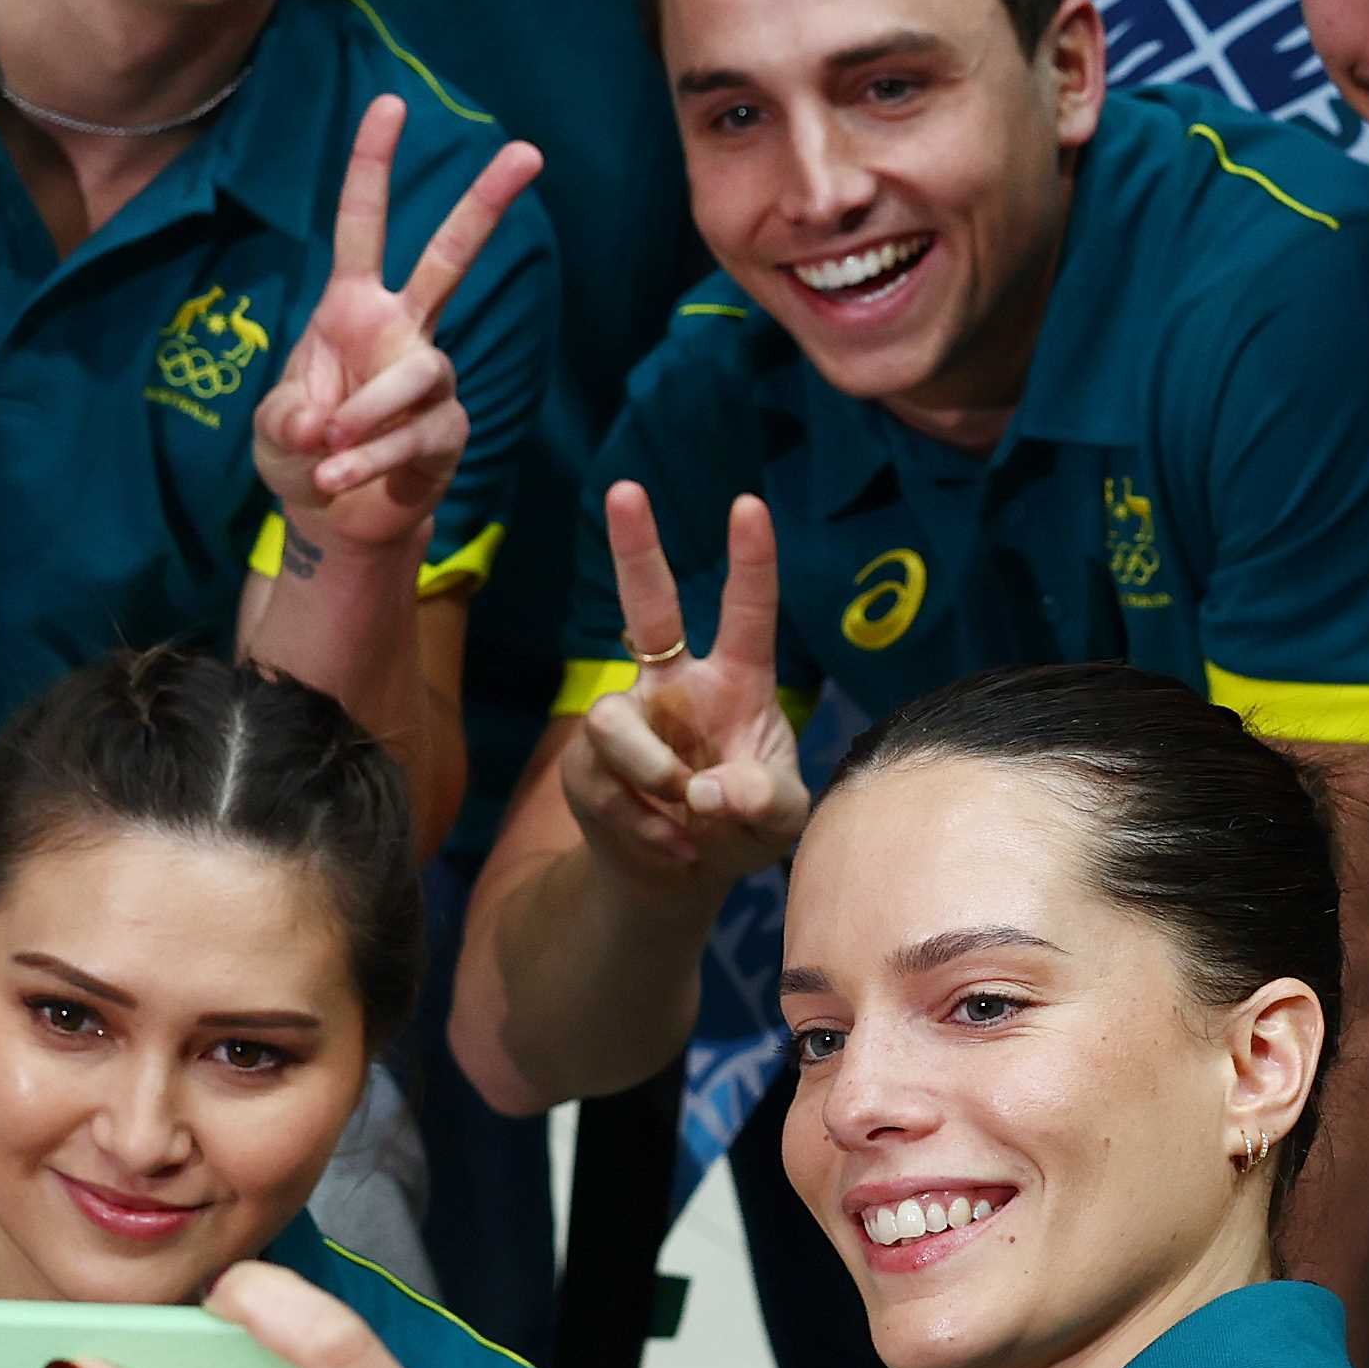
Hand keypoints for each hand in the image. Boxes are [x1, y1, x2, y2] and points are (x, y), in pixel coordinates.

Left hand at [249, 98, 541, 573]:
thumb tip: (323, 423)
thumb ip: (287, 417)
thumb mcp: (272, 427)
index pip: (364, 223)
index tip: (392, 103)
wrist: (334, 516)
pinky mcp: (448, 430)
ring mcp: (430, 378)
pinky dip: (371, 458)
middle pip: (449, 257)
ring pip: (419, 373)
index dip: (373, 164)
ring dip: (369, 413)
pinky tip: (337, 476)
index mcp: (352, 306)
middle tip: (528, 152)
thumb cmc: (303, 449)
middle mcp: (401, 330)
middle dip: (486, 205)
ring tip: (327, 451)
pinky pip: (417, 434)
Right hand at [556, 487, 803, 891]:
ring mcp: (627, 721)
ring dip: (649, 771)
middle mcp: (676, 686)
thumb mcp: (781, 822)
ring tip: (684, 812)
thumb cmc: (741, 827)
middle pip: (648, 604)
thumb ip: (764, 801)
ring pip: (610, 719)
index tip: (748, 505)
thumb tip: (706, 790)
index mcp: (736, 681)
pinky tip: (674, 847)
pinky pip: (603, 782)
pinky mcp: (587, 765)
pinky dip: (644, 825)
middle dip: (635, 547)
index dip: (749, 560)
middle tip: (625, 489)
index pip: (746, 613)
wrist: (679, 878)